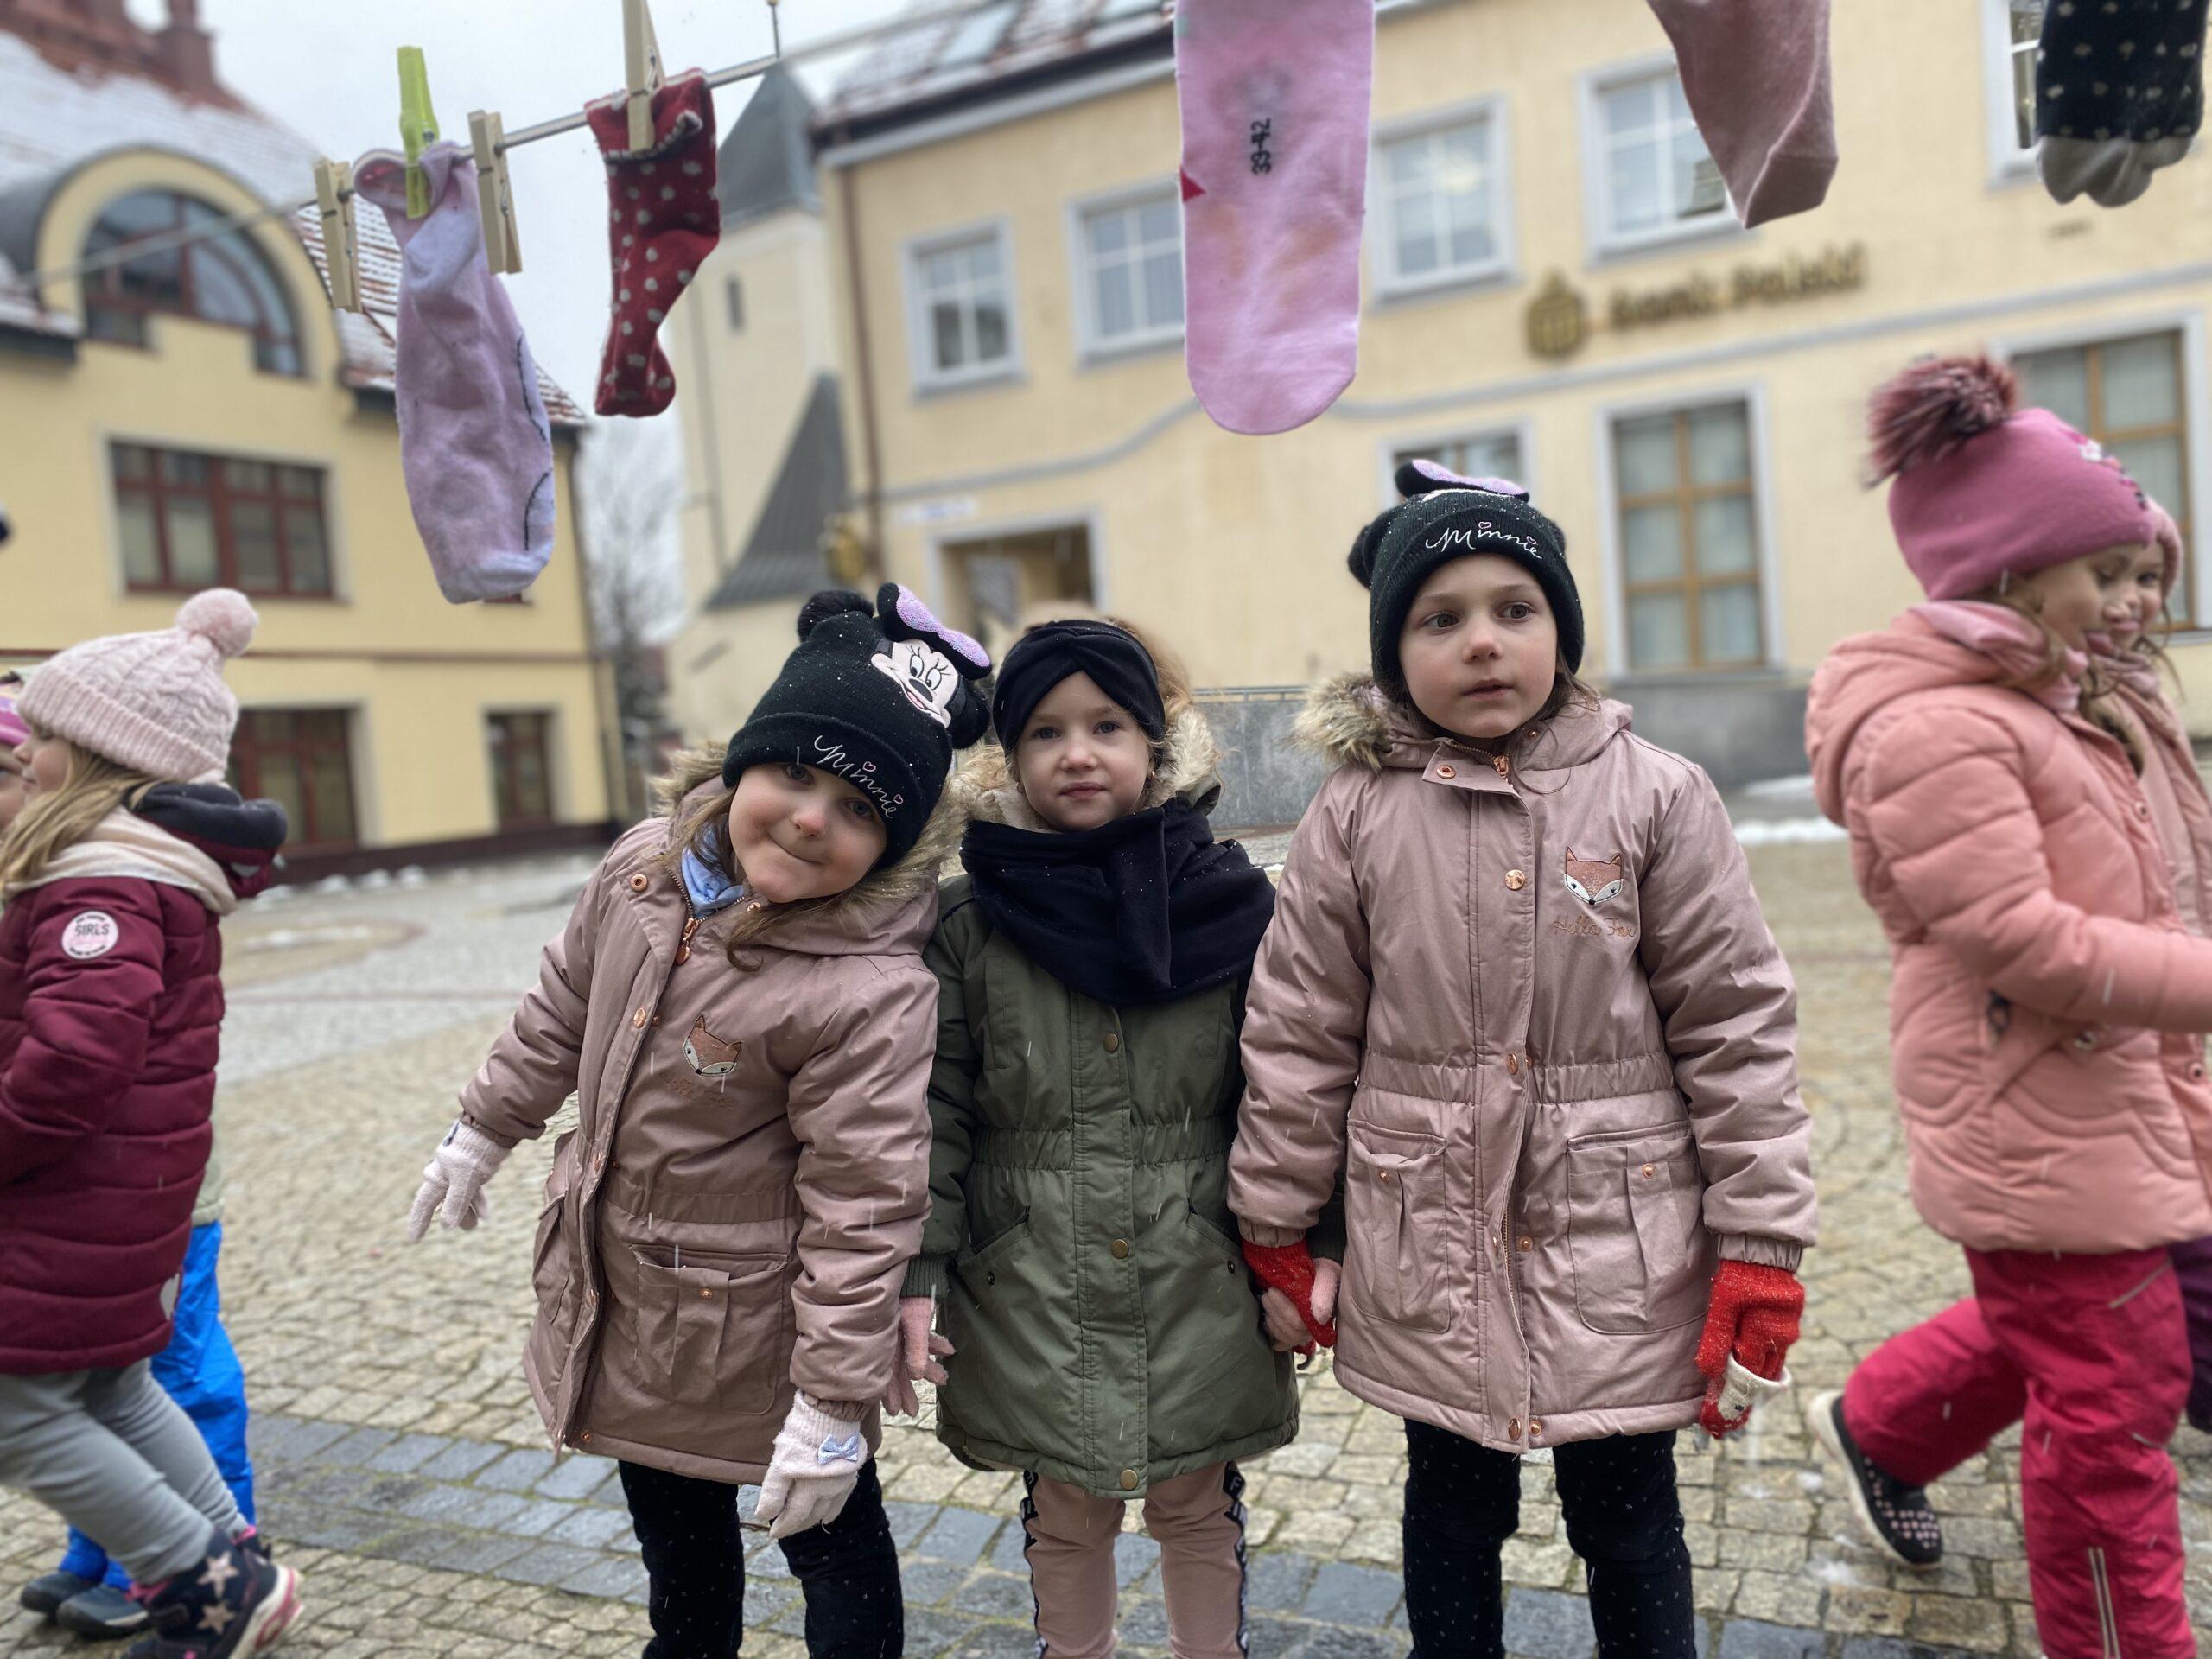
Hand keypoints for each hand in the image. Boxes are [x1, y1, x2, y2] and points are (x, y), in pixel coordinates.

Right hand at [404, 1121, 511, 1241]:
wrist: (489, 1130)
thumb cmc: (472, 1154)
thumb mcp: (463, 1180)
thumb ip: (455, 1202)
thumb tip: (447, 1226)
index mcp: (436, 1178)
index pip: (424, 1204)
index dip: (418, 1221)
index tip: (413, 1239)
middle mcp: (444, 1176)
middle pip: (443, 1203)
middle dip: (453, 1218)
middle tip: (467, 1228)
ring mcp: (459, 1173)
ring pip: (460, 1198)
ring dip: (468, 1212)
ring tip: (477, 1224)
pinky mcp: (473, 1170)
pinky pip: (472, 1190)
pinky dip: (478, 1201)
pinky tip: (486, 1213)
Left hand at [755, 1395, 865, 1540]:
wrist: (832, 1412)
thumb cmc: (803, 1436)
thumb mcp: (781, 1463)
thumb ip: (773, 1492)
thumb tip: (764, 1515)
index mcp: (810, 1489)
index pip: (795, 1515)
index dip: (783, 1526)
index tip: (772, 1533)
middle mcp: (828, 1490)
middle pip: (811, 1515)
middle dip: (796, 1525)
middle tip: (784, 1530)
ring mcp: (841, 1482)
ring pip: (826, 1509)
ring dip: (812, 1519)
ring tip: (802, 1525)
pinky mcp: (849, 1472)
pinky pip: (842, 1499)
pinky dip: (833, 1511)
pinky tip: (827, 1518)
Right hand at [884, 1296, 953, 1416]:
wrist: (918, 1270)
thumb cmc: (912, 1294)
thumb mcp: (914, 1323)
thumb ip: (916, 1349)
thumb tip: (916, 1376)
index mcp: (885, 1342)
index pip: (884, 1374)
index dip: (889, 1394)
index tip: (896, 1411)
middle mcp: (890, 1339)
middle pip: (898, 1370)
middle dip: (907, 1389)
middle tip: (913, 1410)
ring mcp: (902, 1331)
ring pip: (914, 1355)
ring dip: (929, 1367)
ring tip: (945, 1379)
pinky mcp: (914, 1321)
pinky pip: (924, 1338)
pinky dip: (936, 1345)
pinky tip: (950, 1350)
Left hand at [1241, 1238, 1338, 1352]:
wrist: (1322, 1276)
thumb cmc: (1323, 1273)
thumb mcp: (1326, 1273)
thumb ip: (1324, 1291)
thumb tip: (1318, 1317)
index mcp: (1326, 1313)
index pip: (1301, 1321)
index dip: (1283, 1307)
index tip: (1272, 1290)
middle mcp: (1318, 1328)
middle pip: (1292, 1330)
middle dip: (1275, 1311)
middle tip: (1266, 1293)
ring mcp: (1309, 1333)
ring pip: (1288, 1337)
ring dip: (1272, 1320)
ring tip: (1266, 1302)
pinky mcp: (1300, 1335)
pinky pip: (1286, 1343)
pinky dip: (1275, 1334)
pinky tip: (1269, 1321)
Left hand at [1696, 1259, 1803, 1437]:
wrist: (1765, 1251)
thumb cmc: (1739, 1275)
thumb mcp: (1721, 1305)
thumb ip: (1716, 1338)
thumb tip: (1709, 1373)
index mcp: (1762, 1336)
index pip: (1746, 1379)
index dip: (1731, 1400)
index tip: (1716, 1420)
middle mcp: (1780, 1340)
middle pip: (1762, 1380)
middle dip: (1744, 1401)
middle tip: (1726, 1420)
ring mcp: (1789, 1334)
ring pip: (1771, 1369)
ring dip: (1755, 1386)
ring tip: (1736, 1404)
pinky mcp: (1790, 1326)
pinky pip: (1777, 1355)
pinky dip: (1764, 1368)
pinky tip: (1752, 1375)